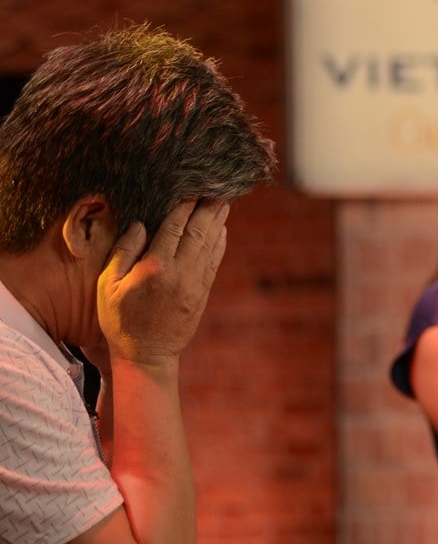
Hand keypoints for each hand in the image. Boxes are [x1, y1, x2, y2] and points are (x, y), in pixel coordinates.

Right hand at [98, 199, 228, 366]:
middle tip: (218, 188)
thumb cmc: (120, 319)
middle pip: (198, 233)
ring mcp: (196, 284)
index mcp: (155, 268)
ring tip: (223, 203)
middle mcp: (181, 273)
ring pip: (210, 246)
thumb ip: (124, 252)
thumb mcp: (109, 286)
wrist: (147, 354)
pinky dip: (219, 244)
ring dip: (218, 223)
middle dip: (208, 209)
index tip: (191, 190)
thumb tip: (141, 225)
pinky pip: (214, 262)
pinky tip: (221, 230)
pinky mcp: (203, 293)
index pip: (174, 228)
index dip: (184, 207)